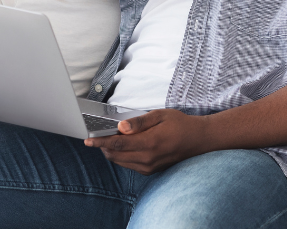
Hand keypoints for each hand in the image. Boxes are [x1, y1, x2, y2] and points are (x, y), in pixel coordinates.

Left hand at [84, 109, 208, 174]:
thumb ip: (139, 122)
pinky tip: (123, 147)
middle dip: (104, 146)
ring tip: (109, 139)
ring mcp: (149, 167)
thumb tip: (121, 127)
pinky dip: (121, 157)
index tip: (88, 140)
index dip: (100, 142)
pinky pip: (129, 165)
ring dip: (112, 152)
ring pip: (120, 162)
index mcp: (150, 142)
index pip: (117, 144)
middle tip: (98, 135)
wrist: (198, 140)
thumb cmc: (180, 124)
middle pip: (116, 155)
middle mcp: (148, 158)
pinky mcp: (151, 171)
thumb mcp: (160, 115)